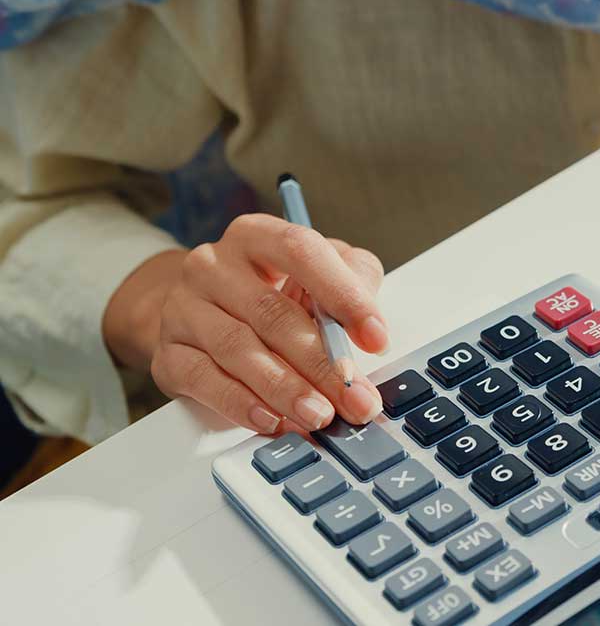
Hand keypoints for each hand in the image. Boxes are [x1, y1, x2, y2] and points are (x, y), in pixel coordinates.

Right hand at [104, 214, 388, 433]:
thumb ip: (354, 281)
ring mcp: (184, 308)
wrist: (199, 311)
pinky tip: (273, 420)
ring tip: (321, 415)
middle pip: (272, 313)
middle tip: (356, 398)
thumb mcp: (321, 271)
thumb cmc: (273, 289)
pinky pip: (205, 381)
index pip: (301, 251)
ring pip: (239, 350)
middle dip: (322, 363)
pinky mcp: (168, 353)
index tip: (376, 337)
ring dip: (286, 389)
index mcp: (256, 235)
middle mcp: (213, 266)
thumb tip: (371, 326)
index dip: (343, 295)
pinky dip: (242, 404)